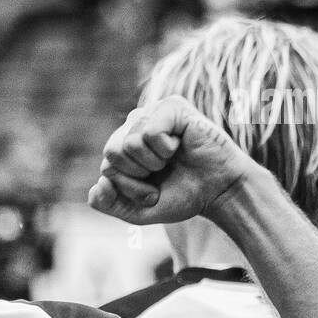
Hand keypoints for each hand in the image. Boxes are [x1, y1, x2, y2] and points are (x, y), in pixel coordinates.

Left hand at [88, 96, 253, 224]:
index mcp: (122, 147)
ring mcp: (152, 112)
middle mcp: (134, 126)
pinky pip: (151, 131)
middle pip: (113, 151)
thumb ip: (108, 204)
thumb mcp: (137, 210)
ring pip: (130, 142)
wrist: (219, 191)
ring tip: (171, 160)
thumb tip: (98, 184)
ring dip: (154, 162)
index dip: (130, 187)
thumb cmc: (181, 196)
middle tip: (162, 174)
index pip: (107, 168)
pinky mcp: (171, 106)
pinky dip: (166, 148)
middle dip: (138, 174)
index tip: (152, 192)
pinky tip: (180, 146)